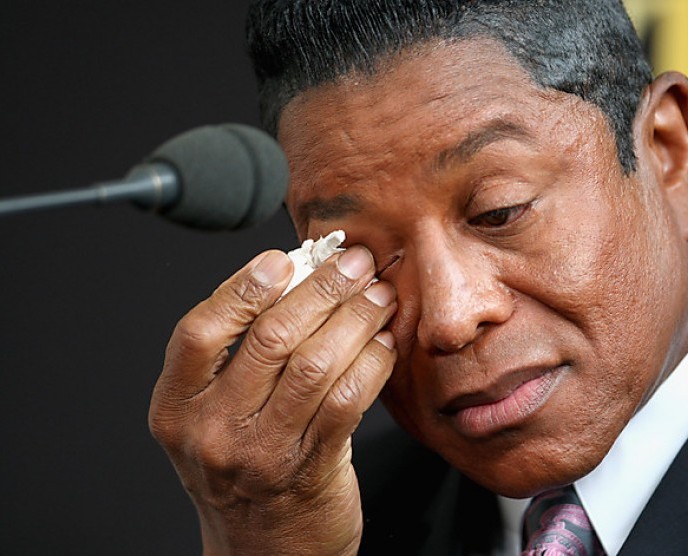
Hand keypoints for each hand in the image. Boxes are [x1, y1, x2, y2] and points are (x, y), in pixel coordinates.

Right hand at [149, 246, 396, 554]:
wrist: (262, 553)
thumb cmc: (241, 472)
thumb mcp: (213, 417)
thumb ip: (238, 357)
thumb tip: (294, 278)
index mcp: (177, 407)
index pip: (201, 331)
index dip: (243, 286)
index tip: (284, 259)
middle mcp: (213, 429)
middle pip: (270, 338)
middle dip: (322, 289)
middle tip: (353, 263)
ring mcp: (262, 452)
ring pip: (316, 363)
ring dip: (356, 319)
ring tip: (378, 295)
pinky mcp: (312, 468)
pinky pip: (349, 399)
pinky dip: (373, 361)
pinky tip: (384, 342)